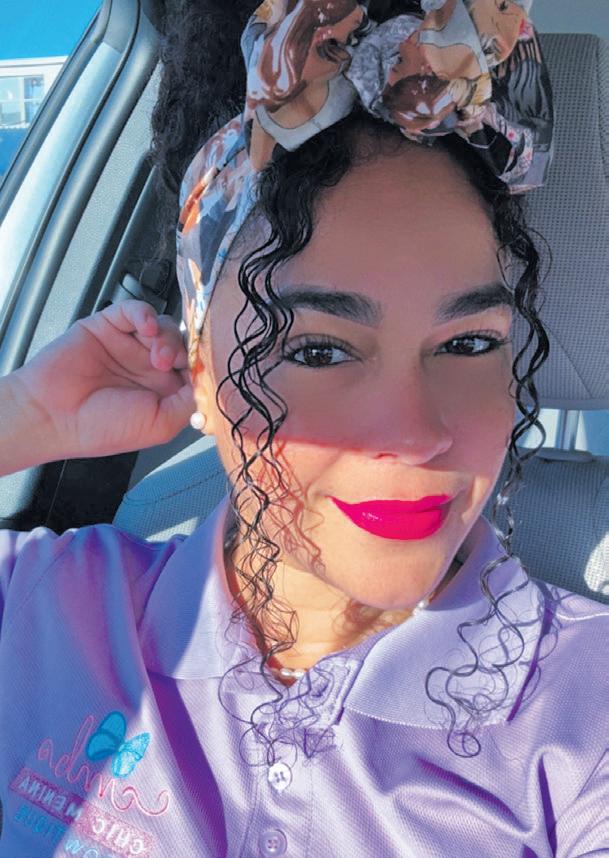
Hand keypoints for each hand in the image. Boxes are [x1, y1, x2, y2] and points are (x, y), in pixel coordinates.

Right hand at [11, 300, 195, 461]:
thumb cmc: (101, 428)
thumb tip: (211, 382)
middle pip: (184, 343)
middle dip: (187, 350)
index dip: (204, 364)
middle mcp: (149, 367)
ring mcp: (130, 345)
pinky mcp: (109, 326)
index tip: (207, 367)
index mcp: (164, 391)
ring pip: (164, 325)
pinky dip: (145, 314)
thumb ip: (191, 402)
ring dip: (167, 336)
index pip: (196, 368)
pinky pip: (136, 309)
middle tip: (176, 364)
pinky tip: (146, 328)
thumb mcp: (161, 425)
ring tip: (157, 356)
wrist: (53, 416)